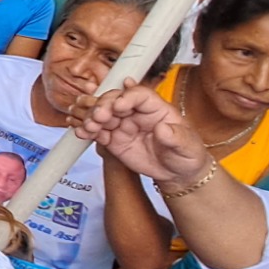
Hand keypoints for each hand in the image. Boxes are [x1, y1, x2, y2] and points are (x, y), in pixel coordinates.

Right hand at [73, 82, 208, 185]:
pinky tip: (81, 132)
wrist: (177, 173)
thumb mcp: (187, 146)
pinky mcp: (113, 139)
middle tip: (99, 117)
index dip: (127, 97)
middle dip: (104, 105)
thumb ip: (175, 137)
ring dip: (92, 116)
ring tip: (88, 126)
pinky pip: (97, 131)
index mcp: (156, 108)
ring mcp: (123, 125)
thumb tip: (162, 129)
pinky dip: (87, 130)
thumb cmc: (186, 155)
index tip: (119, 106)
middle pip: (116, 100)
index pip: (139, 95)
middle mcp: (137, 113)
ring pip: (103, 113)